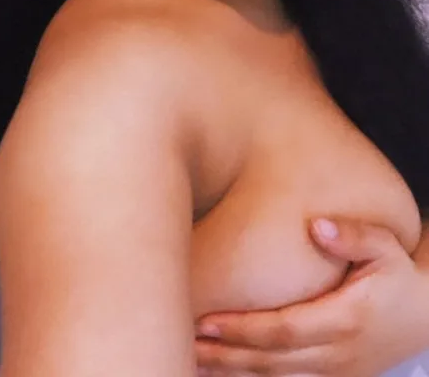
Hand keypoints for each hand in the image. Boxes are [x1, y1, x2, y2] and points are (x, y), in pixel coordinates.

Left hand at [195, 218, 428, 375]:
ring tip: (193, 358)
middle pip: (271, 361)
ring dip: (233, 370)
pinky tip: (227, 369)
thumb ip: (352, 234)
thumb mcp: (384, 245)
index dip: (244, 329)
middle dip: (225, 355)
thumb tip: (316, 225)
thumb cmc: (399, 273)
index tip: (207, 321)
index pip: (285, 330)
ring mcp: (336, 371)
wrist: (426, 312)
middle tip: (184, 341)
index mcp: (346, 319)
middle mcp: (337, 353)